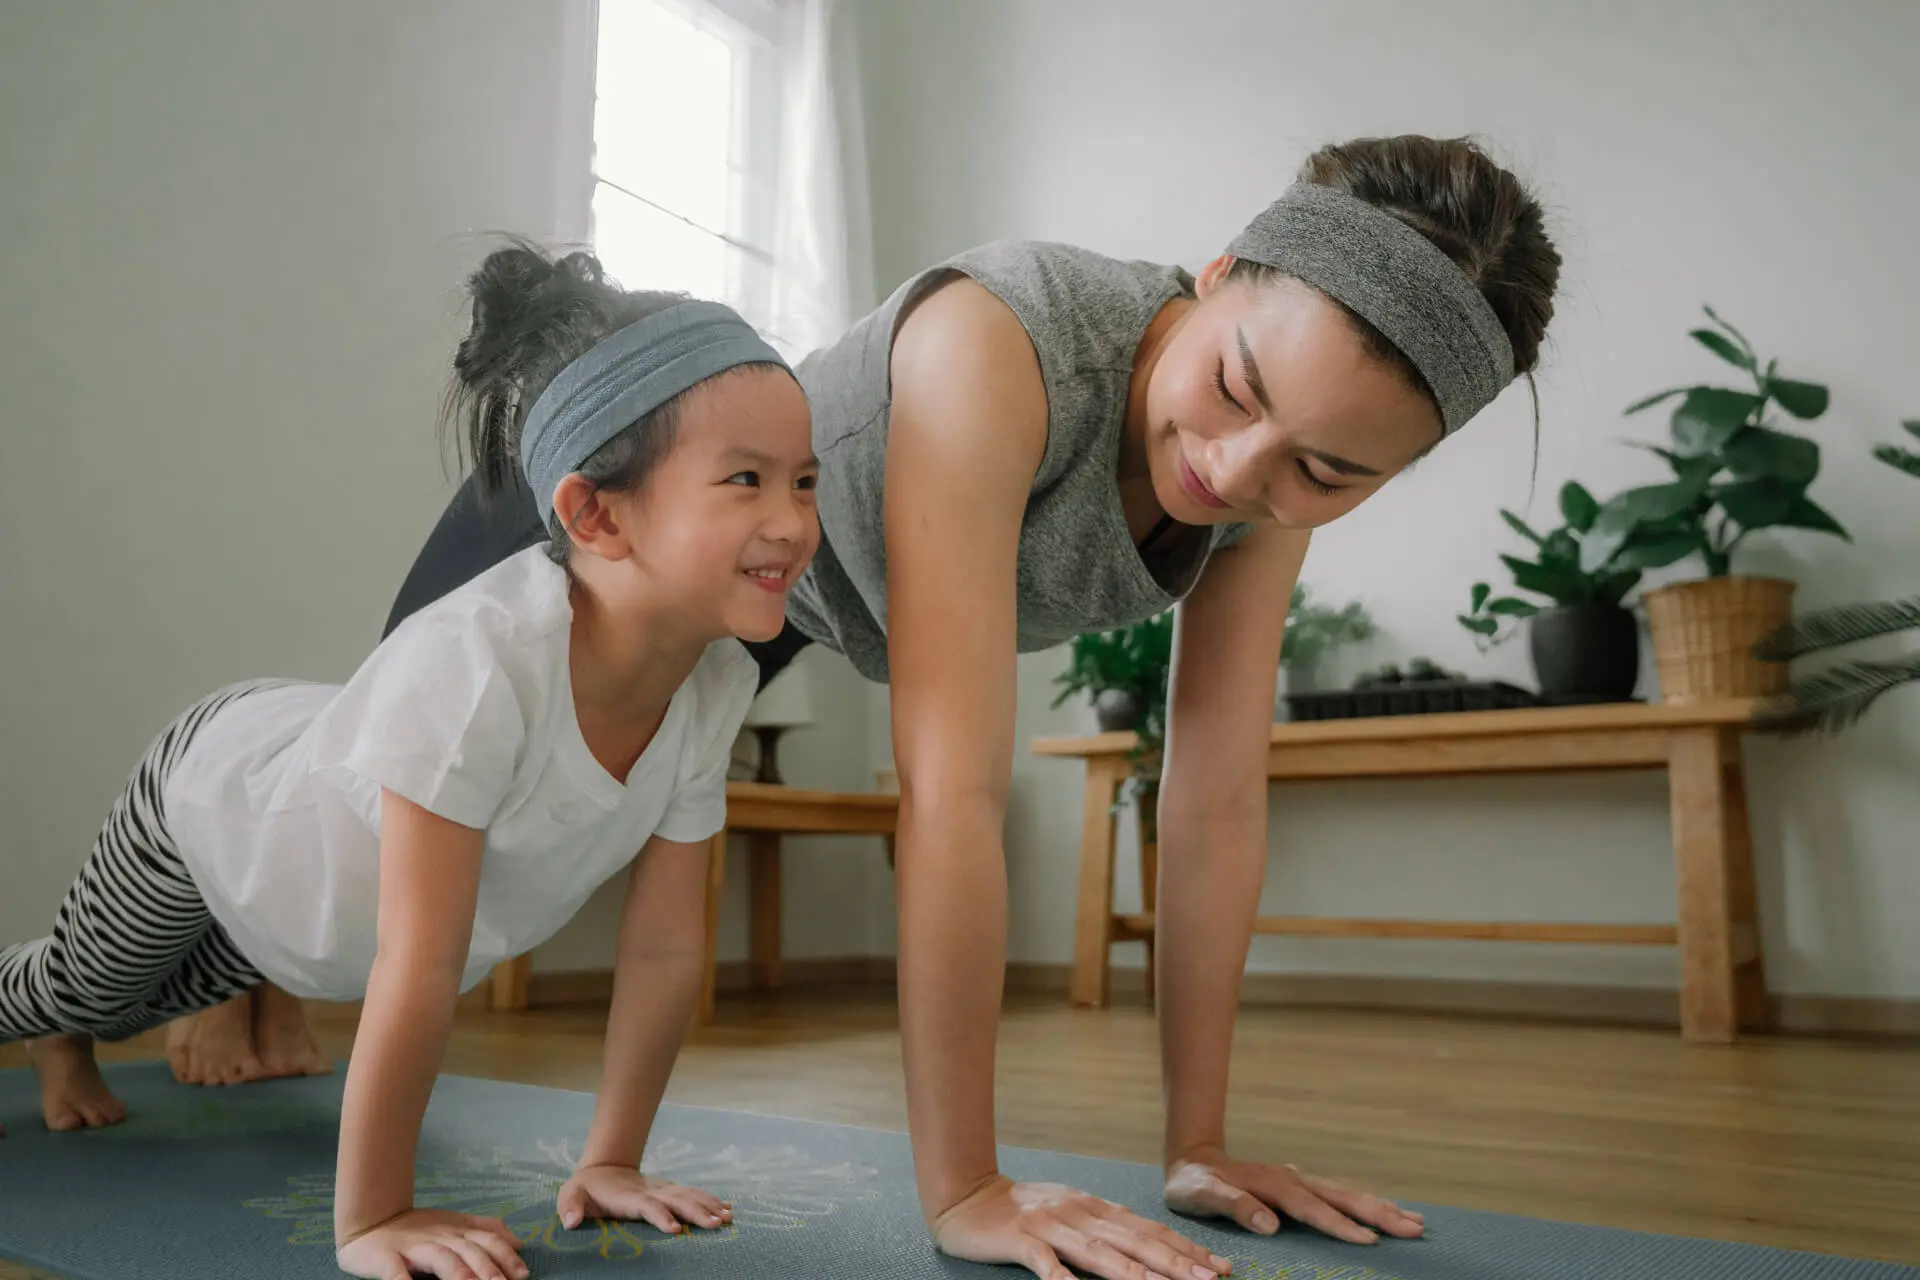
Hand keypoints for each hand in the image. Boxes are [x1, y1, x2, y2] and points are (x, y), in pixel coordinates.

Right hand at [335, 1209, 526, 1279]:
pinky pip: (395, 1272)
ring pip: (440, 1259)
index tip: (523, 1274)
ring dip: (458, 1274)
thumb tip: (518, 1243)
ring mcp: (413, 1248)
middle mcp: (439, 1238)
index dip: (506, 1256)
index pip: (487, 1241)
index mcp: (457, 1231)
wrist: (371, 1221)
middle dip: (487, 1269)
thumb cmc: (418, 1229)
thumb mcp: (456, 1225)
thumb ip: (486, 1231)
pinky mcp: (386, 1258)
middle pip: (468, 1251)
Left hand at [557, 1165, 732, 1234]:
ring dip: (709, 1206)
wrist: (605, 1167)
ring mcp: (664, 1190)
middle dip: (697, 1211)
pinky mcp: (671, 1192)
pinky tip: (729, 1210)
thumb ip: (569, 1206)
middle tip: (716, 1223)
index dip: (660, 1216)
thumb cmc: (586, 1187)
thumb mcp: (571, 1193)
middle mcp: (652, 1191)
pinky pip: (694, 1195)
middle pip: (677, 1200)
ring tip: (728, 1218)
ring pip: (690, 1196)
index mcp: (629, 1196)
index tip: (675, 1229)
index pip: (648, 1206)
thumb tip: (571, 1222)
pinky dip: (712, 1201)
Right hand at [932, 1175, 1233, 1279]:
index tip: (1218, 1267)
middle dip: (1175, 1263)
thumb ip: (1106, 1228)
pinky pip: (1043, 1262)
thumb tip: (1151, 1249)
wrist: (968, 1195)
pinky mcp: (1019, 1240)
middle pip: (1133, 1241)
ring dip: (1132, 1273)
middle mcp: (1079, 1213)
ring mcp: (1049, 1226)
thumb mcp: (1072, 1211)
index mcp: (1095, 1208)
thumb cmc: (1024, 1211)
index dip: (1185, 1249)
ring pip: (1097, 1252)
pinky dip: (1061, 1277)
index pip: (1149, 1231)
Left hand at [1164, 1150, 1423, 1245]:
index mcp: (1272, 1184)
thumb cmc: (1194, 1184)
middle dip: (1378, 1213)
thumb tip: (1269, 1223)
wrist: (1191, 1161)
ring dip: (1379, 1207)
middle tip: (1414, 1228)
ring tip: (1414, 1221)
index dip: (1340, 1225)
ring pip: (1346, 1194)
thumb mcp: (1202, 1196)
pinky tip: (1384, 1211)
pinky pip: (1339, 1196)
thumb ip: (1234, 1206)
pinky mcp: (1300, 1187)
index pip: (1312, 1209)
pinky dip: (1365, 1203)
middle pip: (1342, 1197)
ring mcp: (1299, 1181)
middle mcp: (1292, 1179)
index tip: (1369, 1240)